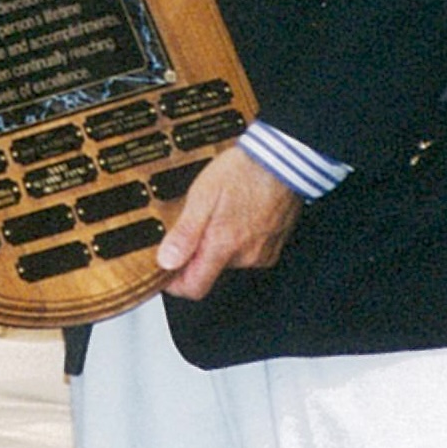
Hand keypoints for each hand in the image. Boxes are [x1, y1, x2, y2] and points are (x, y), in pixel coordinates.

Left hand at [154, 145, 301, 299]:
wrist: (280, 159)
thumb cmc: (243, 172)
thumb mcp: (202, 195)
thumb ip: (185, 232)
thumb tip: (166, 260)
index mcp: (223, 245)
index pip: (194, 288)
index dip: (175, 283)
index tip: (166, 268)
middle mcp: (245, 256)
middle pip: (210, 270)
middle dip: (198, 251)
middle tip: (196, 221)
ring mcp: (262, 253)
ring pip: (229, 259)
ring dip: (220, 241)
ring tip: (220, 211)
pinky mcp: (274, 246)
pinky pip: (248, 251)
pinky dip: (239, 238)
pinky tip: (238, 213)